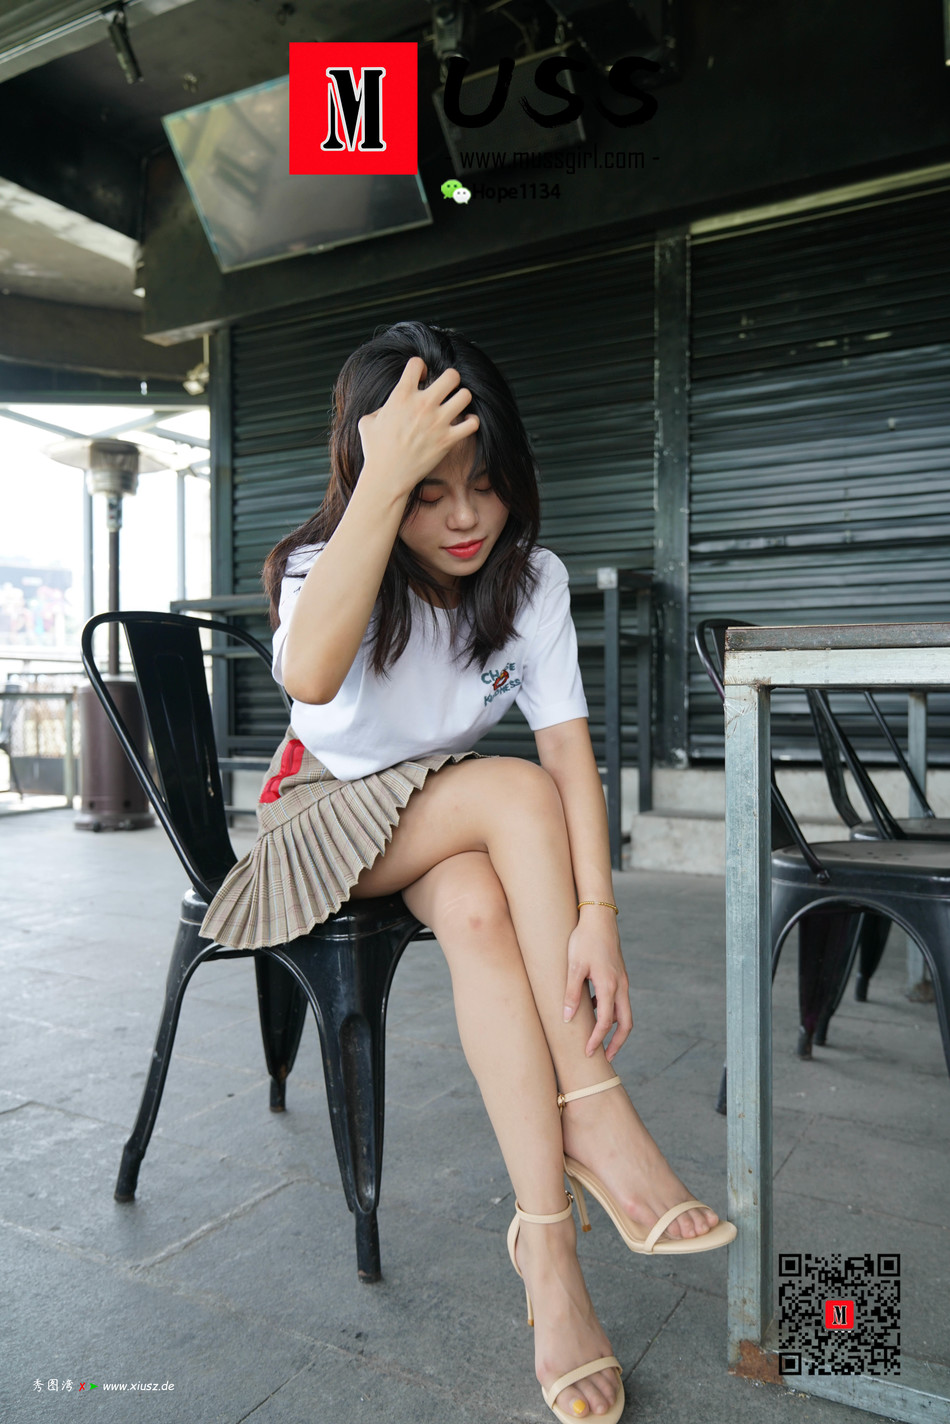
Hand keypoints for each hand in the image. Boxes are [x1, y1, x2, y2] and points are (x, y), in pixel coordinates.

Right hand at [357, 356, 479, 502]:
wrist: (387, 477)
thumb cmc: (375, 450)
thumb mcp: (368, 422)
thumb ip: (381, 408)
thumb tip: (388, 407)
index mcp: (401, 395)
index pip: (417, 363)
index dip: (420, 368)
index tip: (419, 380)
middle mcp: (422, 405)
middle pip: (452, 375)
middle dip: (450, 380)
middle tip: (445, 390)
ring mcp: (438, 422)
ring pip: (465, 396)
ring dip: (461, 399)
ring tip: (454, 407)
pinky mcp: (448, 440)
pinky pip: (472, 423)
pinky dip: (471, 422)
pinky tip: (463, 424)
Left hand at [563, 910, 632, 1059]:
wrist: (598, 917)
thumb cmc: (584, 940)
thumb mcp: (573, 966)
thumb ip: (571, 993)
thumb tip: (566, 1018)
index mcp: (609, 986)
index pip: (605, 1023)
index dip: (596, 1041)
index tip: (587, 1053)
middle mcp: (621, 986)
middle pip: (626, 1023)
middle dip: (617, 1043)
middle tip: (606, 1058)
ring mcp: (623, 980)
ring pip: (624, 1012)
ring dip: (614, 1027)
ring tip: (597, 1037)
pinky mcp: (620, 974)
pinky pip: (619, 999)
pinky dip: (610, 1010)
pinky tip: (592, 1008)